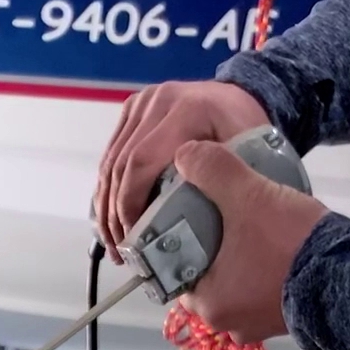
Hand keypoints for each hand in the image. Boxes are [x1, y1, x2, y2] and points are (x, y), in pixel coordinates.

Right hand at [96, 79, 268, 259]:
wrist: (236, 98)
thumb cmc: (245, 133)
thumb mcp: (245, 154)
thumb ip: (217, 178)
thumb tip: (175, 217)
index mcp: (186, 110)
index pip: (141, 162)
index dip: (129, 204)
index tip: (134, 239)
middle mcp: (157, 101)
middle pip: (119, 165)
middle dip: (114, 214)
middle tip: (120, 252)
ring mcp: (141, 103)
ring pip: (109, 163)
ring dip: (105, 208)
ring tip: (112, 243)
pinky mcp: (131, 111)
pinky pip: (109, 156)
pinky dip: (106, 191)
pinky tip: (110, 220)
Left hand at [173, 138, 327, 342]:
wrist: (345, 272)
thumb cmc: (288, 243)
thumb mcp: (248, 196)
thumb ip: (213, 172)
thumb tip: (184, 155)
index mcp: (208, 304)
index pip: (179, 273)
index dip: (184, 244)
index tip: (194, 222)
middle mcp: (228, 324)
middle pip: (207, 279)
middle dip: (213, 251)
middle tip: (225, 221)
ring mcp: (256, 325)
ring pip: (235, 286)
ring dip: (240, 261)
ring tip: (251, 231)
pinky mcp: (282, 320)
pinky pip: (261, 293)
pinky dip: (262, 273)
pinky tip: (271, 249)